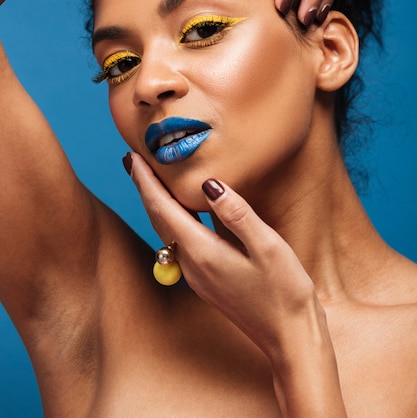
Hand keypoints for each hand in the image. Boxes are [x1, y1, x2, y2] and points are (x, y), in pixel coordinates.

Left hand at [130, 153, 322, 358]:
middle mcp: (192, 265)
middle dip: (143, 188)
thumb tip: (207, 184)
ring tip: (148, 179)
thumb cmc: (285, 293)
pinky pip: (179, 242)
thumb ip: (236, 213)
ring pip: (166, 231)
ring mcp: (197, 276)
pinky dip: (170, 219)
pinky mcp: (207, 280)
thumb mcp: (268, 246)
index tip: (132, 157)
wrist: (290, 339)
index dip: (146, 181)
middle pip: (158, 219)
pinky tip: (179, 210)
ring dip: (154, 203)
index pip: (163, 209)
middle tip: (131, 160)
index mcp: (203, 253)